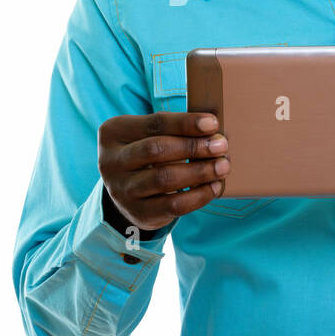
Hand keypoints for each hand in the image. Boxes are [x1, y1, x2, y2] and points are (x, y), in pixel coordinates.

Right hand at [97, 112, 229, 232]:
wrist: (126, 192)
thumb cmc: (145, 154)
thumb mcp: (146, 135)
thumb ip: (171, 129)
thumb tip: (212, 129)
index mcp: (114, 132)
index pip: (154, 123)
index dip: (185, 123)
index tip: (212, 123)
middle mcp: (112, 161)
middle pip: (157, 149)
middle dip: (194, 147)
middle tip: (221, 145)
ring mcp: (122, 190)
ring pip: (165, 178)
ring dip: (199, 171)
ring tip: (222, 166)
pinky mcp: (138, 212)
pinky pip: (173, 205)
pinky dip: (198, 195)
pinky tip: (214, 186)